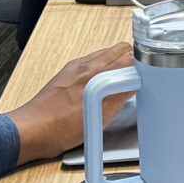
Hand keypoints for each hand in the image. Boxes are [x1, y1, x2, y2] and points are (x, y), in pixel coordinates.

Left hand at [6, 43, 136, 165]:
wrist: (31, 131)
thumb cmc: (58, 127)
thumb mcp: (99, 115)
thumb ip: (121, 94)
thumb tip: (137, 81)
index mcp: (94, 71)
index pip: (129, 55)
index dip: (144, 64)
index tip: (152, 74)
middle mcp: (84, 65)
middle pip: (119, 51)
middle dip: (134, 61)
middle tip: (142, 78)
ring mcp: (74, 69)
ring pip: (106, 56)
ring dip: (119, 65)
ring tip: (125, 83)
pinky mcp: (68, 76)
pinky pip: (93, 65)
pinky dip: (105, 71)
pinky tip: (104, 88)